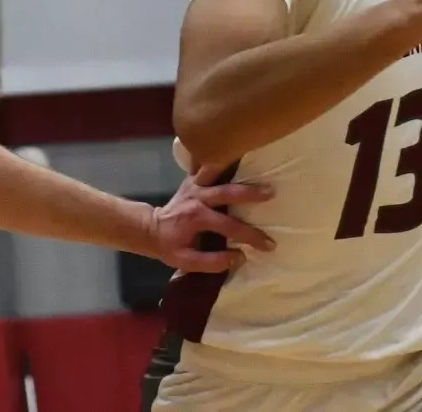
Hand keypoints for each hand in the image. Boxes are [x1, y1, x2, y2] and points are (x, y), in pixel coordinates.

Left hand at [147, 165, 276, 272]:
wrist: (149, 228)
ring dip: (242, 175)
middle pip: (228, 192)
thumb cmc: (169, 246)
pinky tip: (241, 160)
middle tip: (272, 193)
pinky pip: (211, 167)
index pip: (230, 226)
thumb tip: (240, 257)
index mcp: (197, 217)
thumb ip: (212, 262)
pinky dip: (226, 163)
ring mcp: (195, 184)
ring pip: (222, 175)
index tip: (269, 245)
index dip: (252, 236)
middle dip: (251, 193)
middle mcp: (198, 197)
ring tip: (261, 174)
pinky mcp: (194, 178)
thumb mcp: (185, 262)